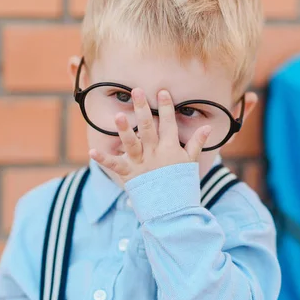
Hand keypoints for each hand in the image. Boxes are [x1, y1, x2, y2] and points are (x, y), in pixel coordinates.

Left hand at [89, 88, 210, 183]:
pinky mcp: (129, 174)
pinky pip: (115, 165)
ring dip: (124, 130)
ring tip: (119, 115)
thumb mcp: (191, 161)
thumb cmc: (182, 183)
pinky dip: (103, 159)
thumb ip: (197, 142)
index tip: (162, 92)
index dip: (166, 107)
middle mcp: (154, 153)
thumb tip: (207, 127)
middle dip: (142, 108)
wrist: (174, 208)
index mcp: (170, 148)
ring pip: (132, 143)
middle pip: (148, 127)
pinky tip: (91, 152)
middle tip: (137, 91)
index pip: (169, 124)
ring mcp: (141, 163)